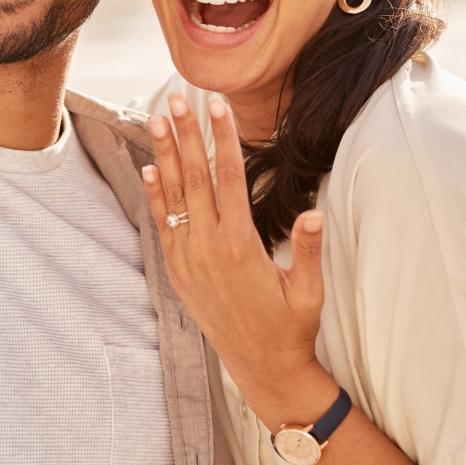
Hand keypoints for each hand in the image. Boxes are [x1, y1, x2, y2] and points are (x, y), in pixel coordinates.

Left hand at [142, 93, 336, 431]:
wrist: (261, 367)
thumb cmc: (291, 327)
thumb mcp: (309, 291)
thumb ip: (309, 249)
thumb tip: (315, 211)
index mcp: (241, 244)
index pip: (229, 177)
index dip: (223, 138)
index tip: (218, 106)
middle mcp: (208, 246)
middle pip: (195, 176)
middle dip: (187, 133)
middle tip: (177, 97)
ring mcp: (188, 257)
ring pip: (174, 195)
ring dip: (166, 154)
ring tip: (157, 119)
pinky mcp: (177, 269)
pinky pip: (163, 224)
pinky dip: (155, 195)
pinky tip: (150, 168)